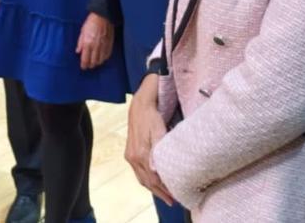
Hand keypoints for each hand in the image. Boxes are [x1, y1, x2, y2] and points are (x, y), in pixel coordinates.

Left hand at [76, 12, 113, 69]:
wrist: (103, 16)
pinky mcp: (109, 44)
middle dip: (90, 65)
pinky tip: (102, 58)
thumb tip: (78, 52)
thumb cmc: (91, 22)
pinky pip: (107, 55)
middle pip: (93, 62)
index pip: (85, 59)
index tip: (83, 67)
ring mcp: (103, 46)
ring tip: (95, 63)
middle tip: (88, 65)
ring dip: (97, 63)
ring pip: (101, 60)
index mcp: (87, 44)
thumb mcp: (82, 31)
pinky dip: (104, 58)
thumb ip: (80, 43)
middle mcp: (96, 47)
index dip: (84, 65)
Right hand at [126, 74, 174, 203]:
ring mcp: (130, 156)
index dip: (164, 189)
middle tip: (173, 201)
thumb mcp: (158, 129)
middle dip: (160, 193)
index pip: (153, 179)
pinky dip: (146, 180)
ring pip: (142, 178)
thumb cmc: (152, 115)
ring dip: (153, 189)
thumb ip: (157, 148)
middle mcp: (133, 157)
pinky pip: (138, 172)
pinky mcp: (130, 153)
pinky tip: (152, 182)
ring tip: (165, 196)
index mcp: (140, 154)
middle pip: (147, 181)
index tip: (175, 196)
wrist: (140, 104)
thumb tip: (155, 169)